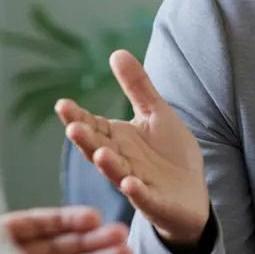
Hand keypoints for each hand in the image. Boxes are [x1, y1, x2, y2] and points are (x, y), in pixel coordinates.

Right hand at [58, 50, 209, 245]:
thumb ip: (137, 86)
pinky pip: (144, 197)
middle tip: (72, 128)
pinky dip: (136, 192)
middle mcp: (120, 160)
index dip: (78, 117)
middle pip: (98, 148)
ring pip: (116, 173)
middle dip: (85, 140)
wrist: (192, 192)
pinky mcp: (155, 201)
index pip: (93, 125)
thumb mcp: (155, 113)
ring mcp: (136, 182)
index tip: (62, 105)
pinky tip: (130, 184)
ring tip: (99, 153)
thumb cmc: (169, 152)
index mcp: (117, 139)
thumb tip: (116, 52)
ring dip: (107, 164)